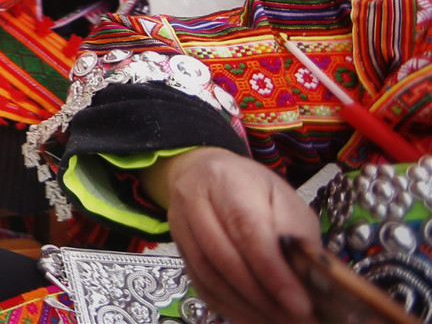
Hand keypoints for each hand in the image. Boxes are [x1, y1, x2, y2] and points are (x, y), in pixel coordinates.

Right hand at [147, 147, 321, 323]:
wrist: (208, 175)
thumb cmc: (254, 189)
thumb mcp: (286, 201)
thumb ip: (297, 238)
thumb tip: (309, 283)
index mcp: (227, 180)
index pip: (247, 229)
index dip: (272, 271)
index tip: (300, 304)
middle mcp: (193, 199)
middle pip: (223, 256)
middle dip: (262, 296)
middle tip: (294, 318)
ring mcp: (179, 225)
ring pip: (208, 275)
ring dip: (246, 306)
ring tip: (278, 320)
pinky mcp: (177, 248)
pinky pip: (201, 286)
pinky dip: (229, 307)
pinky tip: (254, 317)